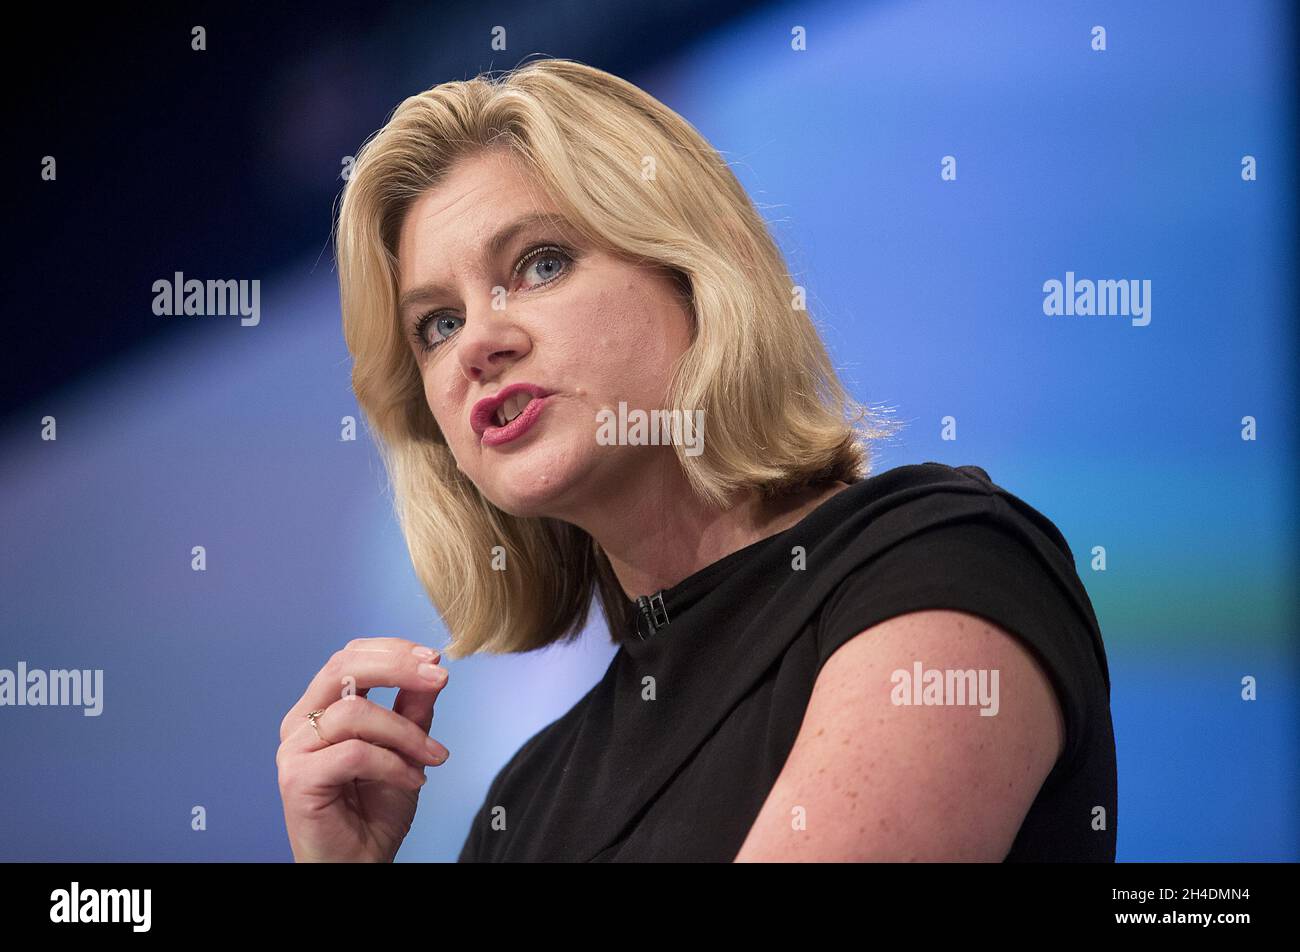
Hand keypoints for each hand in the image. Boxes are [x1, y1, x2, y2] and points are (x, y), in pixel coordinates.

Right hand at [277, 637, 450, 861]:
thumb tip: (432, 671)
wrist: (361, 863)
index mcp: (321, 708)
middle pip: (342, 667)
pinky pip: (354, 753)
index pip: (350, 656)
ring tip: (432, 757)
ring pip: (355, 712)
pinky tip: (413, 781)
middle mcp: (301, 722)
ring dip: (406, 732)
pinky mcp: (297, 778)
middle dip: (397, 666)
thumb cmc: (375, 811)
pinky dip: (393, 764)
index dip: (392, 650)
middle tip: (438, 678)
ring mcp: (295, 749)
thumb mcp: (406, 750)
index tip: (435, 659)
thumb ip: (412, 710)